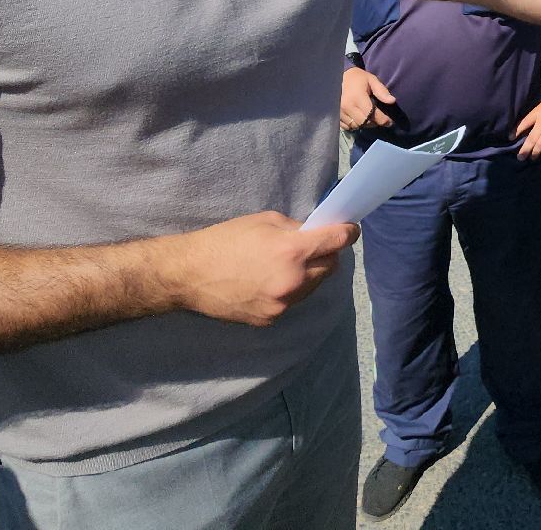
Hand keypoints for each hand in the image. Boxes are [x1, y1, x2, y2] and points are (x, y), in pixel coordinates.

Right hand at [164, 212, 359, 326]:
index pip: (337, 242)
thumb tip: (316, 235)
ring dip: (309, 274)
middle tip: (313, 246)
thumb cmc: (225, 240)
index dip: (347, 233)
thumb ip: (296, 229)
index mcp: (292, 251)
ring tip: (286, 265)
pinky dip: (289, 290)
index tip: (350, 230)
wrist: (190, 275)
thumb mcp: (264, 222)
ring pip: (313, 287)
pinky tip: (268, 281)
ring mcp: (282, 304)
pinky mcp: (271, 319)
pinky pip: (292, 301)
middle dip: (326, 255)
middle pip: (331, 267)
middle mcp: (293, 281)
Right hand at [340, 67, 394, 131]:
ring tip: (370, 118)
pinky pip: (347, 126)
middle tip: (380, 119)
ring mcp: (340, 112)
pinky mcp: (336, 115)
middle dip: (375, 123)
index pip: (372, 115)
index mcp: (357, 98)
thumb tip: (392, 101)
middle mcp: (347, 107)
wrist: (338, 77)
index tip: (389, 121)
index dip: (383, 120)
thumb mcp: (372, 80)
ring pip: (356, 126)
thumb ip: (381, 90)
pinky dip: (355, 125)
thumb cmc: (357, 78)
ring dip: (365, 124)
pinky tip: (359, 118)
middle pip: (365, 123)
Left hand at [512, 94, 540, 160]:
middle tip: (520, 157)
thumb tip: (530, 120)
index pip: (523, 124)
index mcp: (537, 114)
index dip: (515, 132)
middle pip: (530, 139)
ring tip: (532, 158)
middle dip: (524, 150)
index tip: (510, 138)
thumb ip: (537, 112)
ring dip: (535, 153)